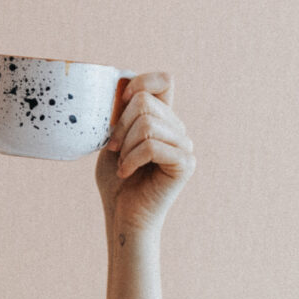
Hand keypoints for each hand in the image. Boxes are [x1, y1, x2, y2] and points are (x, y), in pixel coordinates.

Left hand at [95, 72, 194, 235]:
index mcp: (163, 119)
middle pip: (145, 102)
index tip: (119, 104)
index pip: (164, 80)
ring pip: (147, 125)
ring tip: (122, 165)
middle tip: (114, 150)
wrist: (123, 217)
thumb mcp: (112, 142)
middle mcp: (178, 129)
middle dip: (119, 126)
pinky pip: (152, 147)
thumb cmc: (117, 182)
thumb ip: (119, 117)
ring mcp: (184, 146)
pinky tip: (126, 173)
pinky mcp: (185, 164)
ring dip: (125, 147)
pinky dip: (132, 160)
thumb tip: (119, 90)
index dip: (140, 82)